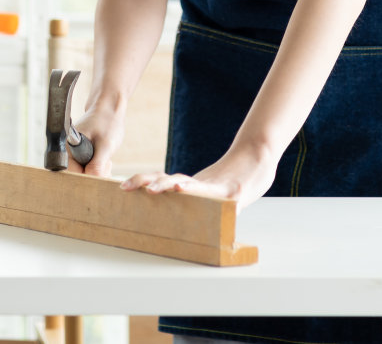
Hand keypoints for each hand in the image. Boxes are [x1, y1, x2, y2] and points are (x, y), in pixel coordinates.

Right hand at [67, 103, 125, 178]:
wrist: (109, 110)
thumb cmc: (107, 122)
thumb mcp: (105, 144)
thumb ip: (97, 164)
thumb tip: (92, 180)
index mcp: (67, 148)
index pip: (73, 174)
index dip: (88, 178)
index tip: (102, 174)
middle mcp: (65, 153)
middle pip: (77, 177)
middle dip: (94, 175)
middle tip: (106, 164)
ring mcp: (72, 156)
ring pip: (84, 175)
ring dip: (97, 173)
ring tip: (106, 160)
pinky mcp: (79, 157)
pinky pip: (86, 171)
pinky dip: (97, 170)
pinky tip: (104, 161)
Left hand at [120, 145, 277, 210]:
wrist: (259, 156)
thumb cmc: (237, 179)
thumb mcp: (214, 194)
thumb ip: (199, 202)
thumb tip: (182, 225)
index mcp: (191, 186)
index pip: (163, 183)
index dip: (143, 184)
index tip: (122, 187)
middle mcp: (198, 184)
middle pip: (167, 181)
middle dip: (144, 183)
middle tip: (124, 188)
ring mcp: (214, 186)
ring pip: (185, 184)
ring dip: (166, 185)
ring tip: (151, 190)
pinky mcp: (231, 191)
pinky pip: (210, 191)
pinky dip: (195, 189)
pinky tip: (183, 187)